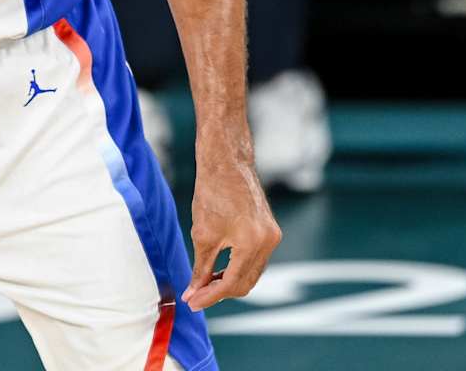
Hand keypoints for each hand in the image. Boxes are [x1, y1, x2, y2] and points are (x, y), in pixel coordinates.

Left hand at [180, 137, 281, 310]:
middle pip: (246, 283)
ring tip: (205, 284)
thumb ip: (201, 268)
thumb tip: (194, 292)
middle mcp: (269, 241)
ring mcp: (273, 235)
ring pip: (253, 273)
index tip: (192, 302)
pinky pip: (256, 259)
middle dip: (221, 292)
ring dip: (230, 282)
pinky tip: (220, 270)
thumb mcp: (203, 235)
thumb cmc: (212, 193)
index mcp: (252, 242)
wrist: (226, 163)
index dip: (210, 296)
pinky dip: (239, 267)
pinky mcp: (271, 230)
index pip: (232, 283)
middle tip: (196, 296)